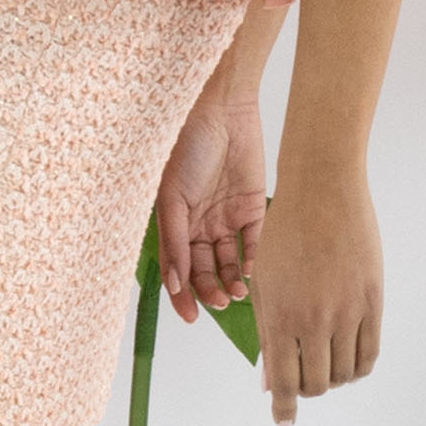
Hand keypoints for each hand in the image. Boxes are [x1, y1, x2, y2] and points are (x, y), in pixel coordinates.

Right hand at [154, 94, 265, 323]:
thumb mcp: (172, 198)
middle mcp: (199, 223)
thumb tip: (173, 284)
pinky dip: (252, 259)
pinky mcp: (252, 206)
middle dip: (210, 289)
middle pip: (203, 269)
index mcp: (174, 222)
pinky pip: (253, 241)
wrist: (221, 109)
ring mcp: (225, 216)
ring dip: (231, 279)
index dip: (182, 294)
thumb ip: (174, 242)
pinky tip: (250, 271)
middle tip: (221, 302)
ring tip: (237, 292)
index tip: (191, 316)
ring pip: (228, 260)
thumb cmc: (186, 147)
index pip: (177, 267)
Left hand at [250, 170, 381, 425]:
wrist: (324, 192)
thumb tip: (268, 381)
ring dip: (332, 377)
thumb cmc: (286, 232)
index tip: (283, 422)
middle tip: (301, 376)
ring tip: (324, 362)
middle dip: (305, 388)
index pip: (283, 381)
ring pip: (344, 373)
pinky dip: (357, 366)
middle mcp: (316, 320)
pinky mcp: (373, 302)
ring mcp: (348, 312)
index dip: (283, 408)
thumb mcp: (265, 283)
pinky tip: (348, 359)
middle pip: (316, 383)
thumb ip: (268, 334)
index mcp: (282, 316)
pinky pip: (369, 353)